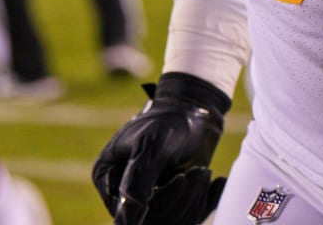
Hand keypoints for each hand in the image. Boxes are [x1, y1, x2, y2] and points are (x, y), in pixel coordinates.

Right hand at [92, 72, 227, 224]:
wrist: (196, 110)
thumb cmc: (170, 121)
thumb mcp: (151, 148)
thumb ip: (135, 183)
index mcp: (106, 176)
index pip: (126, 213)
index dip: (157, 202)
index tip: (180, 178)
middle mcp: (122, 192)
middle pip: (149, 220)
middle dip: (180, 199)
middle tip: (200, 172)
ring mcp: (145, 198)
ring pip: (170, 221)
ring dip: (194, 199)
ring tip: (204, 171)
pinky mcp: (169, 202)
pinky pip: (186, 218)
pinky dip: (204, 202)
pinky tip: (216, 182)